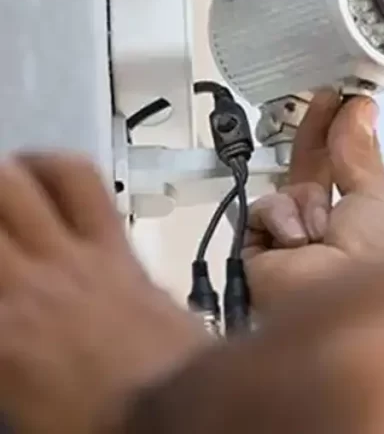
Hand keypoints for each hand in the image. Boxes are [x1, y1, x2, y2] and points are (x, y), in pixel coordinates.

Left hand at [0, 154, 209, 433]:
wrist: (167, 409)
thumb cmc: (176, 371)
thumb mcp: (163, 309)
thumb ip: (134, 287)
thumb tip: (128, 292)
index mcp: (109, 252)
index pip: (70, 175)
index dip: (40, 164)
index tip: (30, 173)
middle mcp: (64, 262)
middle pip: (7, 182)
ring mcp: (27, 297)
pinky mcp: (1, 341)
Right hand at [243, 92, 383, 310]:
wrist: (342, 299)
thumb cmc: (377, 260)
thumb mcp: (378, 194)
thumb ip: (360, 151)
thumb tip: (360, 112)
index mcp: (359, 219)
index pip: (342, 164)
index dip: (340, 131)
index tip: (343, 99)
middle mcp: (324, 229)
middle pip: (310, 171)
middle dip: (318, 137)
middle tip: (324, 100)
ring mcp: (290, 241)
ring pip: (285, 189)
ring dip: (306, 203)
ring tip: (321, 231)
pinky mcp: (258, 253)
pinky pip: (261, 209)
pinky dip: (281, 219)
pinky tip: (297, 242)